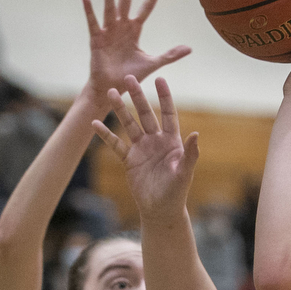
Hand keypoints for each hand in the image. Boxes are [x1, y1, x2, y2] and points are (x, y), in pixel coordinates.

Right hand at [83, 0, 190, 102]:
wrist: (113, 89)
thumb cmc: (131, 76)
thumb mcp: (153, 63)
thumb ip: (170, 55)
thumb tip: (189, 48)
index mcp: (134, 30)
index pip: (146, 8)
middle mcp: (121, 26)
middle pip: (125, 0)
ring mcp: (108, 31)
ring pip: (110, 8)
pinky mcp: (97, 40)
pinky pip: (93, 22)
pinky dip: (89, 11)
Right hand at [94, 75, 198, 218]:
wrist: (160, 210)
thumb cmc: (176, 192)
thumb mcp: (184, 172)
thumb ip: (190, 153)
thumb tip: (195, 134)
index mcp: (172, 141)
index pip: (168, 114)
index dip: (164, 97)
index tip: (159, 79)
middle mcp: (155, 141)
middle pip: (146, 114)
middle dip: (138, 97)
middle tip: (129, 78)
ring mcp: (141, 149)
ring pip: (129, 124)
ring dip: (120, 109)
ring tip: (111, 93)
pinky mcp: (129, 160)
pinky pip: (115, 144)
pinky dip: (105, 135)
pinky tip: (95, 123)